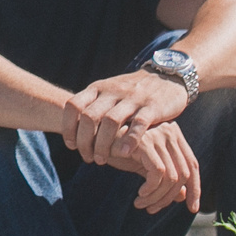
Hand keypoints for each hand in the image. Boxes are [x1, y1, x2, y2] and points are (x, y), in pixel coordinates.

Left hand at [62, 72, 186, 167]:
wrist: (167, 76)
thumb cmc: (132, 91)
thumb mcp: (109, 92)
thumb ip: (92, 106)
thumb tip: (70, 129)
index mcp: (98, 88)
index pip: (74, 105)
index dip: (68, 127)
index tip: (71, 145)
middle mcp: (113, 91)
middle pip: (90, 117)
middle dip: (84, 141)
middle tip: (87, 158)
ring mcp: (133, 98)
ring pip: (111, 121)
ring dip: (102, 144)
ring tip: (101, 160)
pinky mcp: (152, 106)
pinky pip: (138, 124)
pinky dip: (129, 140)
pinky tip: (124, 153)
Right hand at [124, 120, 202, 215]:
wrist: (94, 138)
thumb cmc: (118, 150)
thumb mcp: (144, 166)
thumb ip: (164, 178)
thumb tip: (183, 197)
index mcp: (173, 135)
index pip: (192, 165)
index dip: (196, 189)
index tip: (192, 209)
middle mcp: (170, 132)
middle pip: (184, 174)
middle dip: (170, 197)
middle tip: (153, 209)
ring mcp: (158, 135)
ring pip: (171, 178)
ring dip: (157, 197)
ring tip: (142, 205)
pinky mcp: (145, 143)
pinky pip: (158, 174)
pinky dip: (151, 190)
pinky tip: (139, 196)